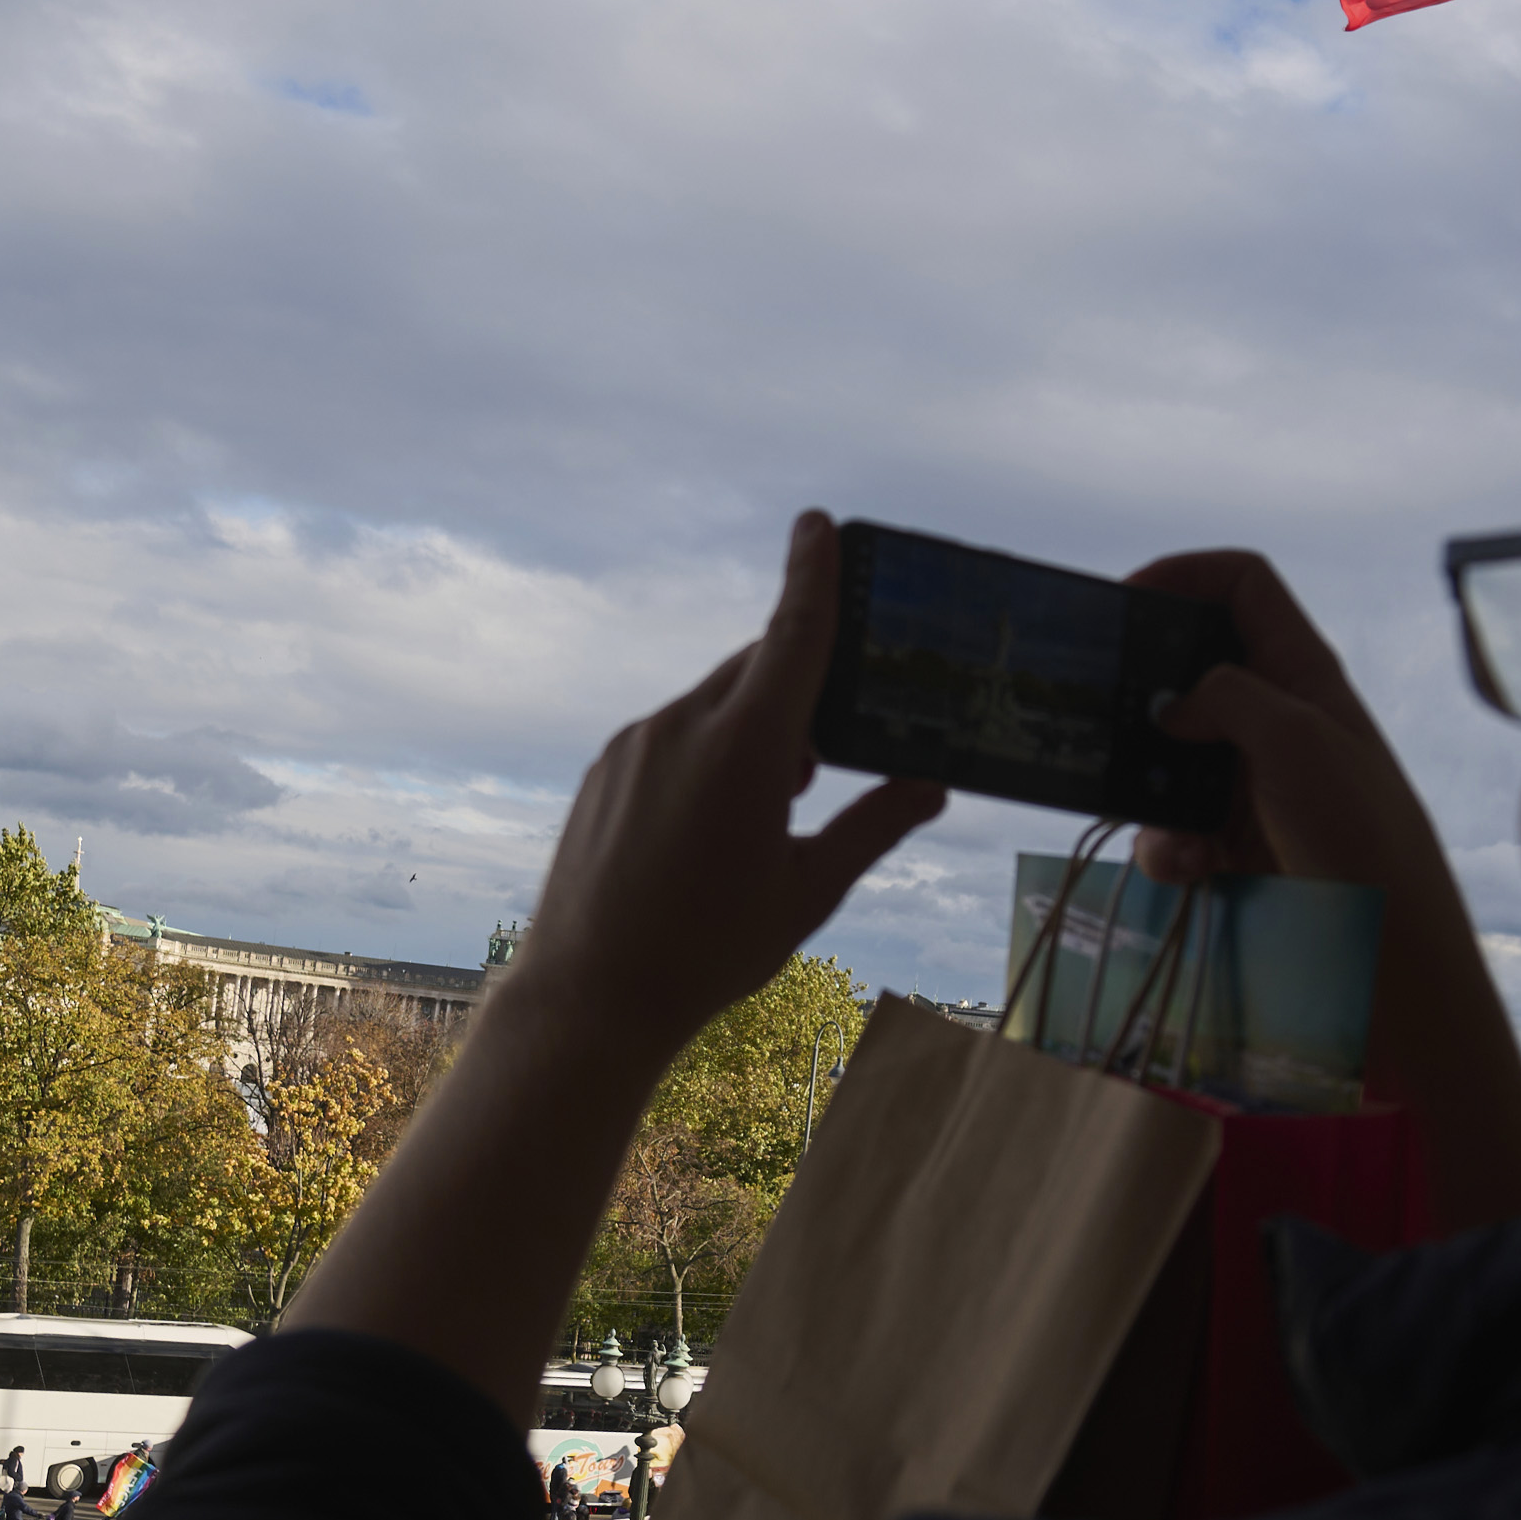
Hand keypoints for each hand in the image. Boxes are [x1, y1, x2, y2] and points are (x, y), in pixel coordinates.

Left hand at [513, 511, 942, 1060]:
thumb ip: (872, 826)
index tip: (818, 524)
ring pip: (714, 706)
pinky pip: (671, 735)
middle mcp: (685, 726)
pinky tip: (710, 827)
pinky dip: (706, 753)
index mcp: (748, 748)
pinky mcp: (606, 768)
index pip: (793, 632)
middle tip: (833, 747)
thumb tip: (931, 787)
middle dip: (800, 691)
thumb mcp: (808, 892)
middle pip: (758, 670)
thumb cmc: (708, 951)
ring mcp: (637, 744)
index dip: (813, 573)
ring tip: (770, 810)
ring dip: (753, 732)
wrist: (589, 996)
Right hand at [1124, 550, 1455, 896]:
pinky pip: (1165, 826)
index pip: (1242, 587)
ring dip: (1146, 787)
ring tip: (1165, 821)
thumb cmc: (1360, 830)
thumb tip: (1169, 706)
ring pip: (1160, 755)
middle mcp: (1267, 716)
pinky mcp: (1224, 838)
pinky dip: (1165, 846)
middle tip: (1098, 710)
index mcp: (1299, 671)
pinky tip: (1190, 866)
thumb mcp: (1300, 741)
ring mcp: (1242, 778)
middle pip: (1184, 668)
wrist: (1385, 945)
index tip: (1126, 600)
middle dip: (1140, 692)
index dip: (1186, 575)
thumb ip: (1228, 698)